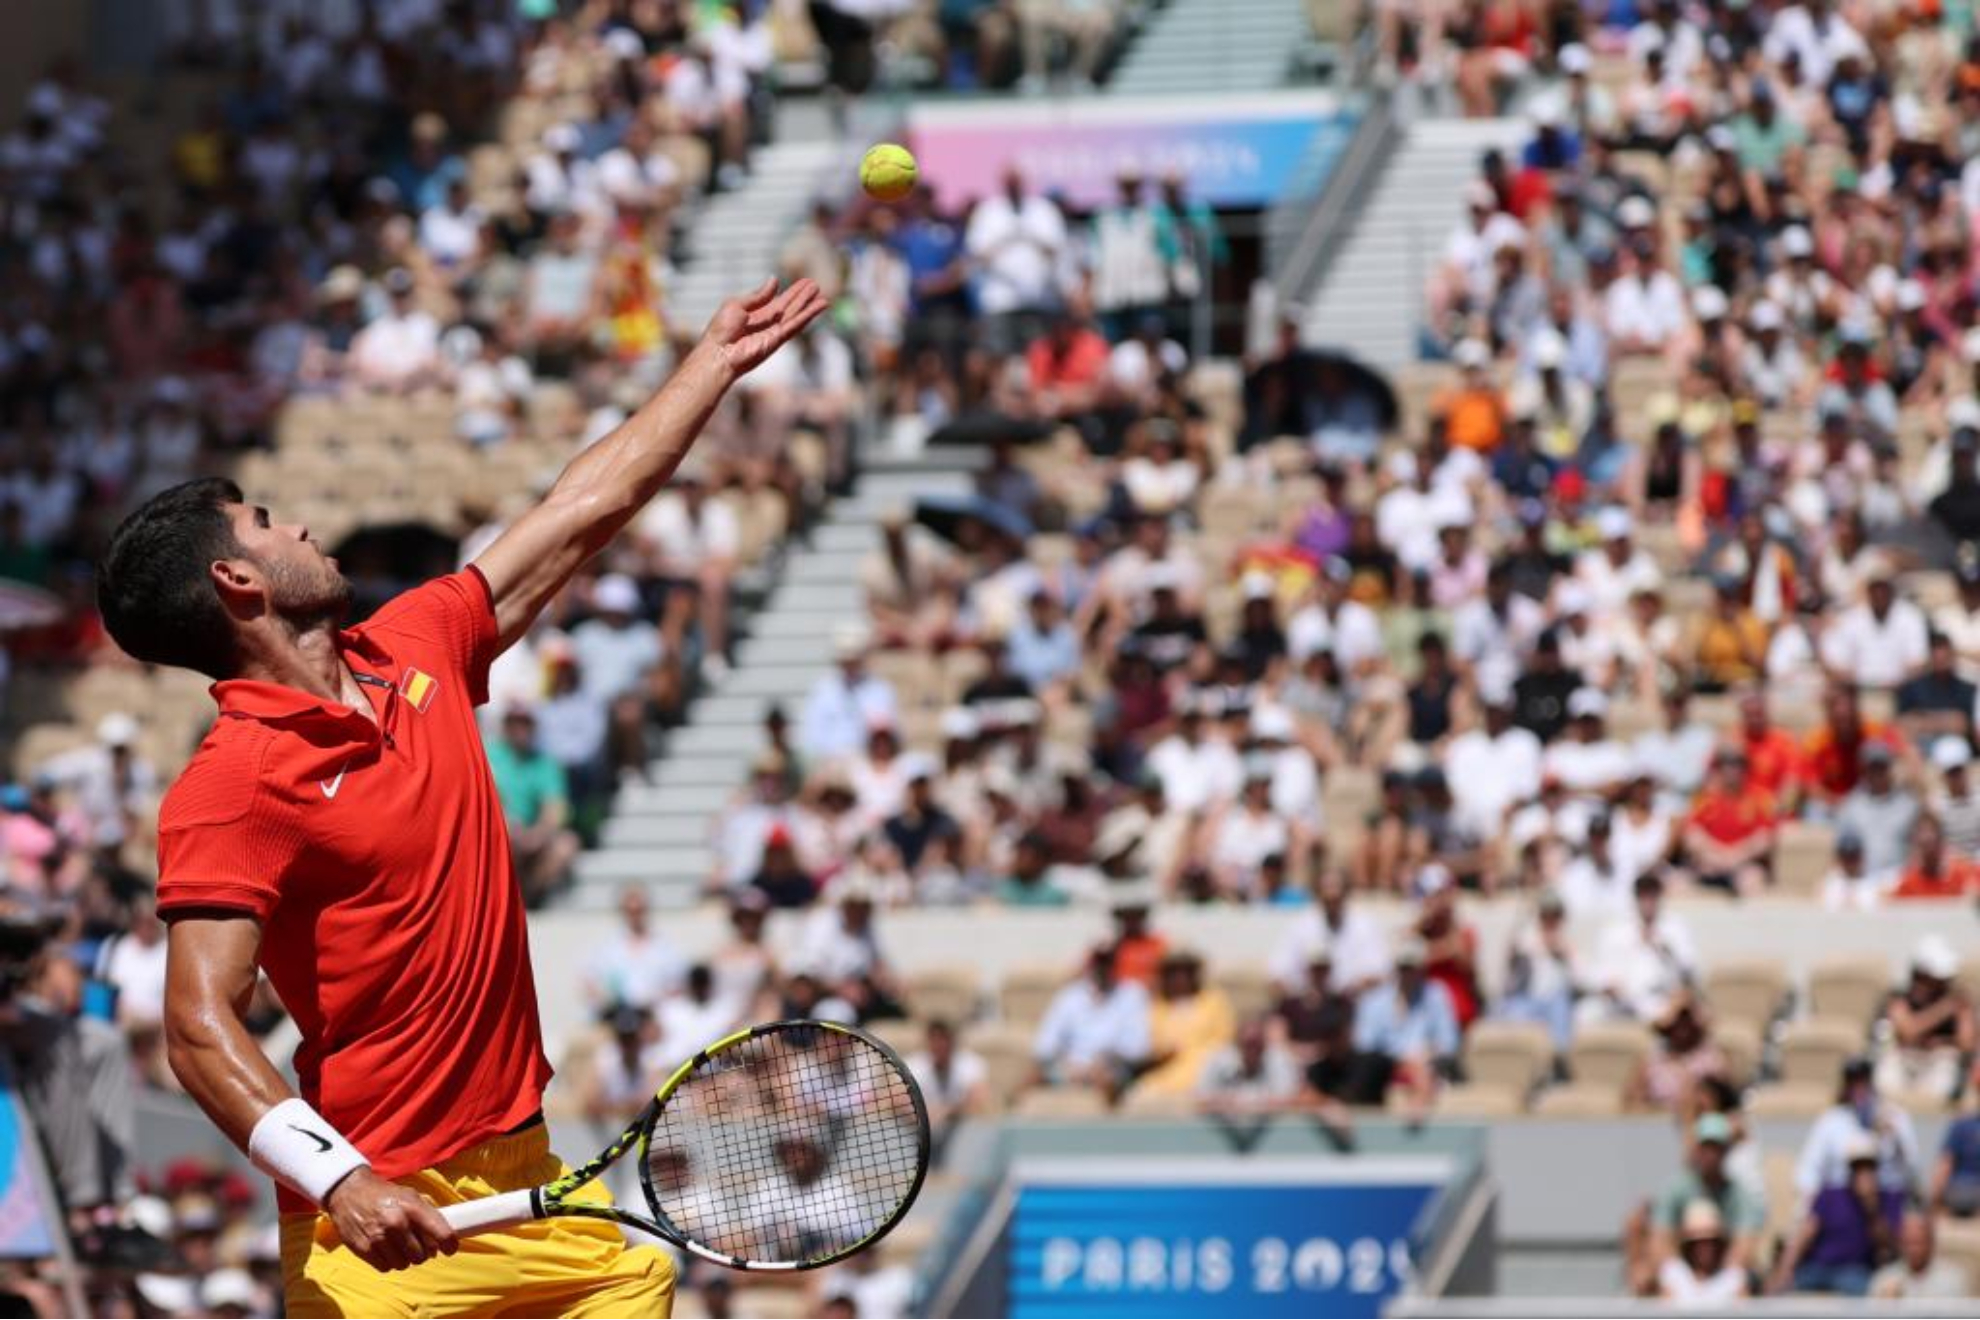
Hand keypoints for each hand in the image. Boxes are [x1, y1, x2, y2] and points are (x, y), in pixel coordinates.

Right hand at [325, 1168, 457, 1272]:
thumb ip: (428, 1216)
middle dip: (422, 1252)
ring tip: (398, 1245)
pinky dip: (388, 1262)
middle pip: (421, 1256)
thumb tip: (441, 1242)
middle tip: (416, 1244)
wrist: (349, 1191)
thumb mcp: (411, 1196)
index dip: (450, 1245)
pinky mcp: (364, 1249)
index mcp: (412, 1207)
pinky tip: (385, 1249)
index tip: (449, 1248)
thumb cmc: (385, 1195)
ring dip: (404, 1258)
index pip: (441, 1233)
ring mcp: (379, 1238)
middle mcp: (397, 1223)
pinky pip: (386, 1267)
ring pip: (404, 1264)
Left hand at [699, 277, 828, 378]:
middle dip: (803, 297)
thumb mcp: (737, 304)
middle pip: (790, 308)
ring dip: (809, 306)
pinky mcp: (778, 340)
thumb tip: (774, 280)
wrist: (718, 352)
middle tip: (815, 284)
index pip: (778, 300)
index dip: (791, 291)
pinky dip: (808, 316)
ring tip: (823, 296)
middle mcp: (767, 323)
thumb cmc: (721, 330)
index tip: (804, 282)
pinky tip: (818, 307)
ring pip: (796, 316)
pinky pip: (795, 325)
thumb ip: (758, 295)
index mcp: (756, 313)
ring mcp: (774, 332)